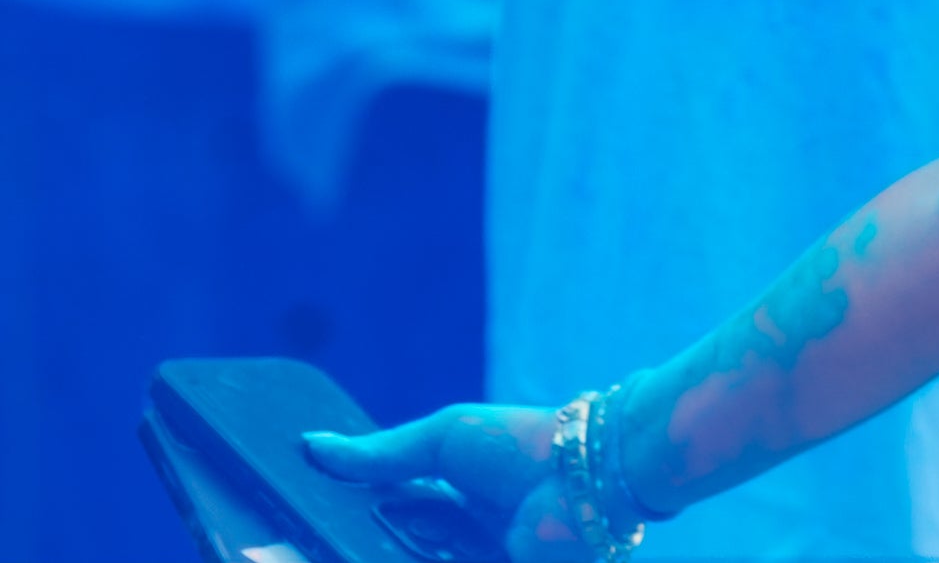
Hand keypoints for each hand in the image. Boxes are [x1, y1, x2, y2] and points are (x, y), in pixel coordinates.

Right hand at [306, 405, 577, 560]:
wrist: (592, 474)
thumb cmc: (525, 445)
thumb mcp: (446, 439)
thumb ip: (382, 454)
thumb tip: (310, 444)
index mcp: (449, 517)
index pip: (383, 540)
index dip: (346, 539)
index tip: (294, 541)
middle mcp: (458, 551)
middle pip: (393, 556)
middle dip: (357, 553)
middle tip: (298, 555)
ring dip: (377, 558)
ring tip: (323, 558)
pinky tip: (382, 560)